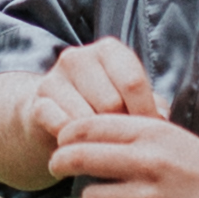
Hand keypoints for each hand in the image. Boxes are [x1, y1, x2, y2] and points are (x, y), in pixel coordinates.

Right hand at [0, 37, 165, 186]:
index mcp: (108, 50)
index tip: (149, 135)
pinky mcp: (36, 105)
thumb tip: (162, 120)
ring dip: (98, 139)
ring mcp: (53, 79)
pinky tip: (80, 147)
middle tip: (124, 143)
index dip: (146, 114)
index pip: (133, 82)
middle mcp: (78, 58)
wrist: (50, 115)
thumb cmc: (101, 106)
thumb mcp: (129, 100)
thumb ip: (151, 105)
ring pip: (87, 119)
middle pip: (111, 104)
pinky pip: (63, 129)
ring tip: (103, 146)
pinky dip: (75, 144)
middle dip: (121, 129)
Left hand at [51, 106, 198, 197]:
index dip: (67, 136)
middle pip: (78, 158)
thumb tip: (87, 140)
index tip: (62, 143)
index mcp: (153, 133)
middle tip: (58, 167)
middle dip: (62, 163)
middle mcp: (148, 162)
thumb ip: (138, 138)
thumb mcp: (177, 141)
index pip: (89, 126)